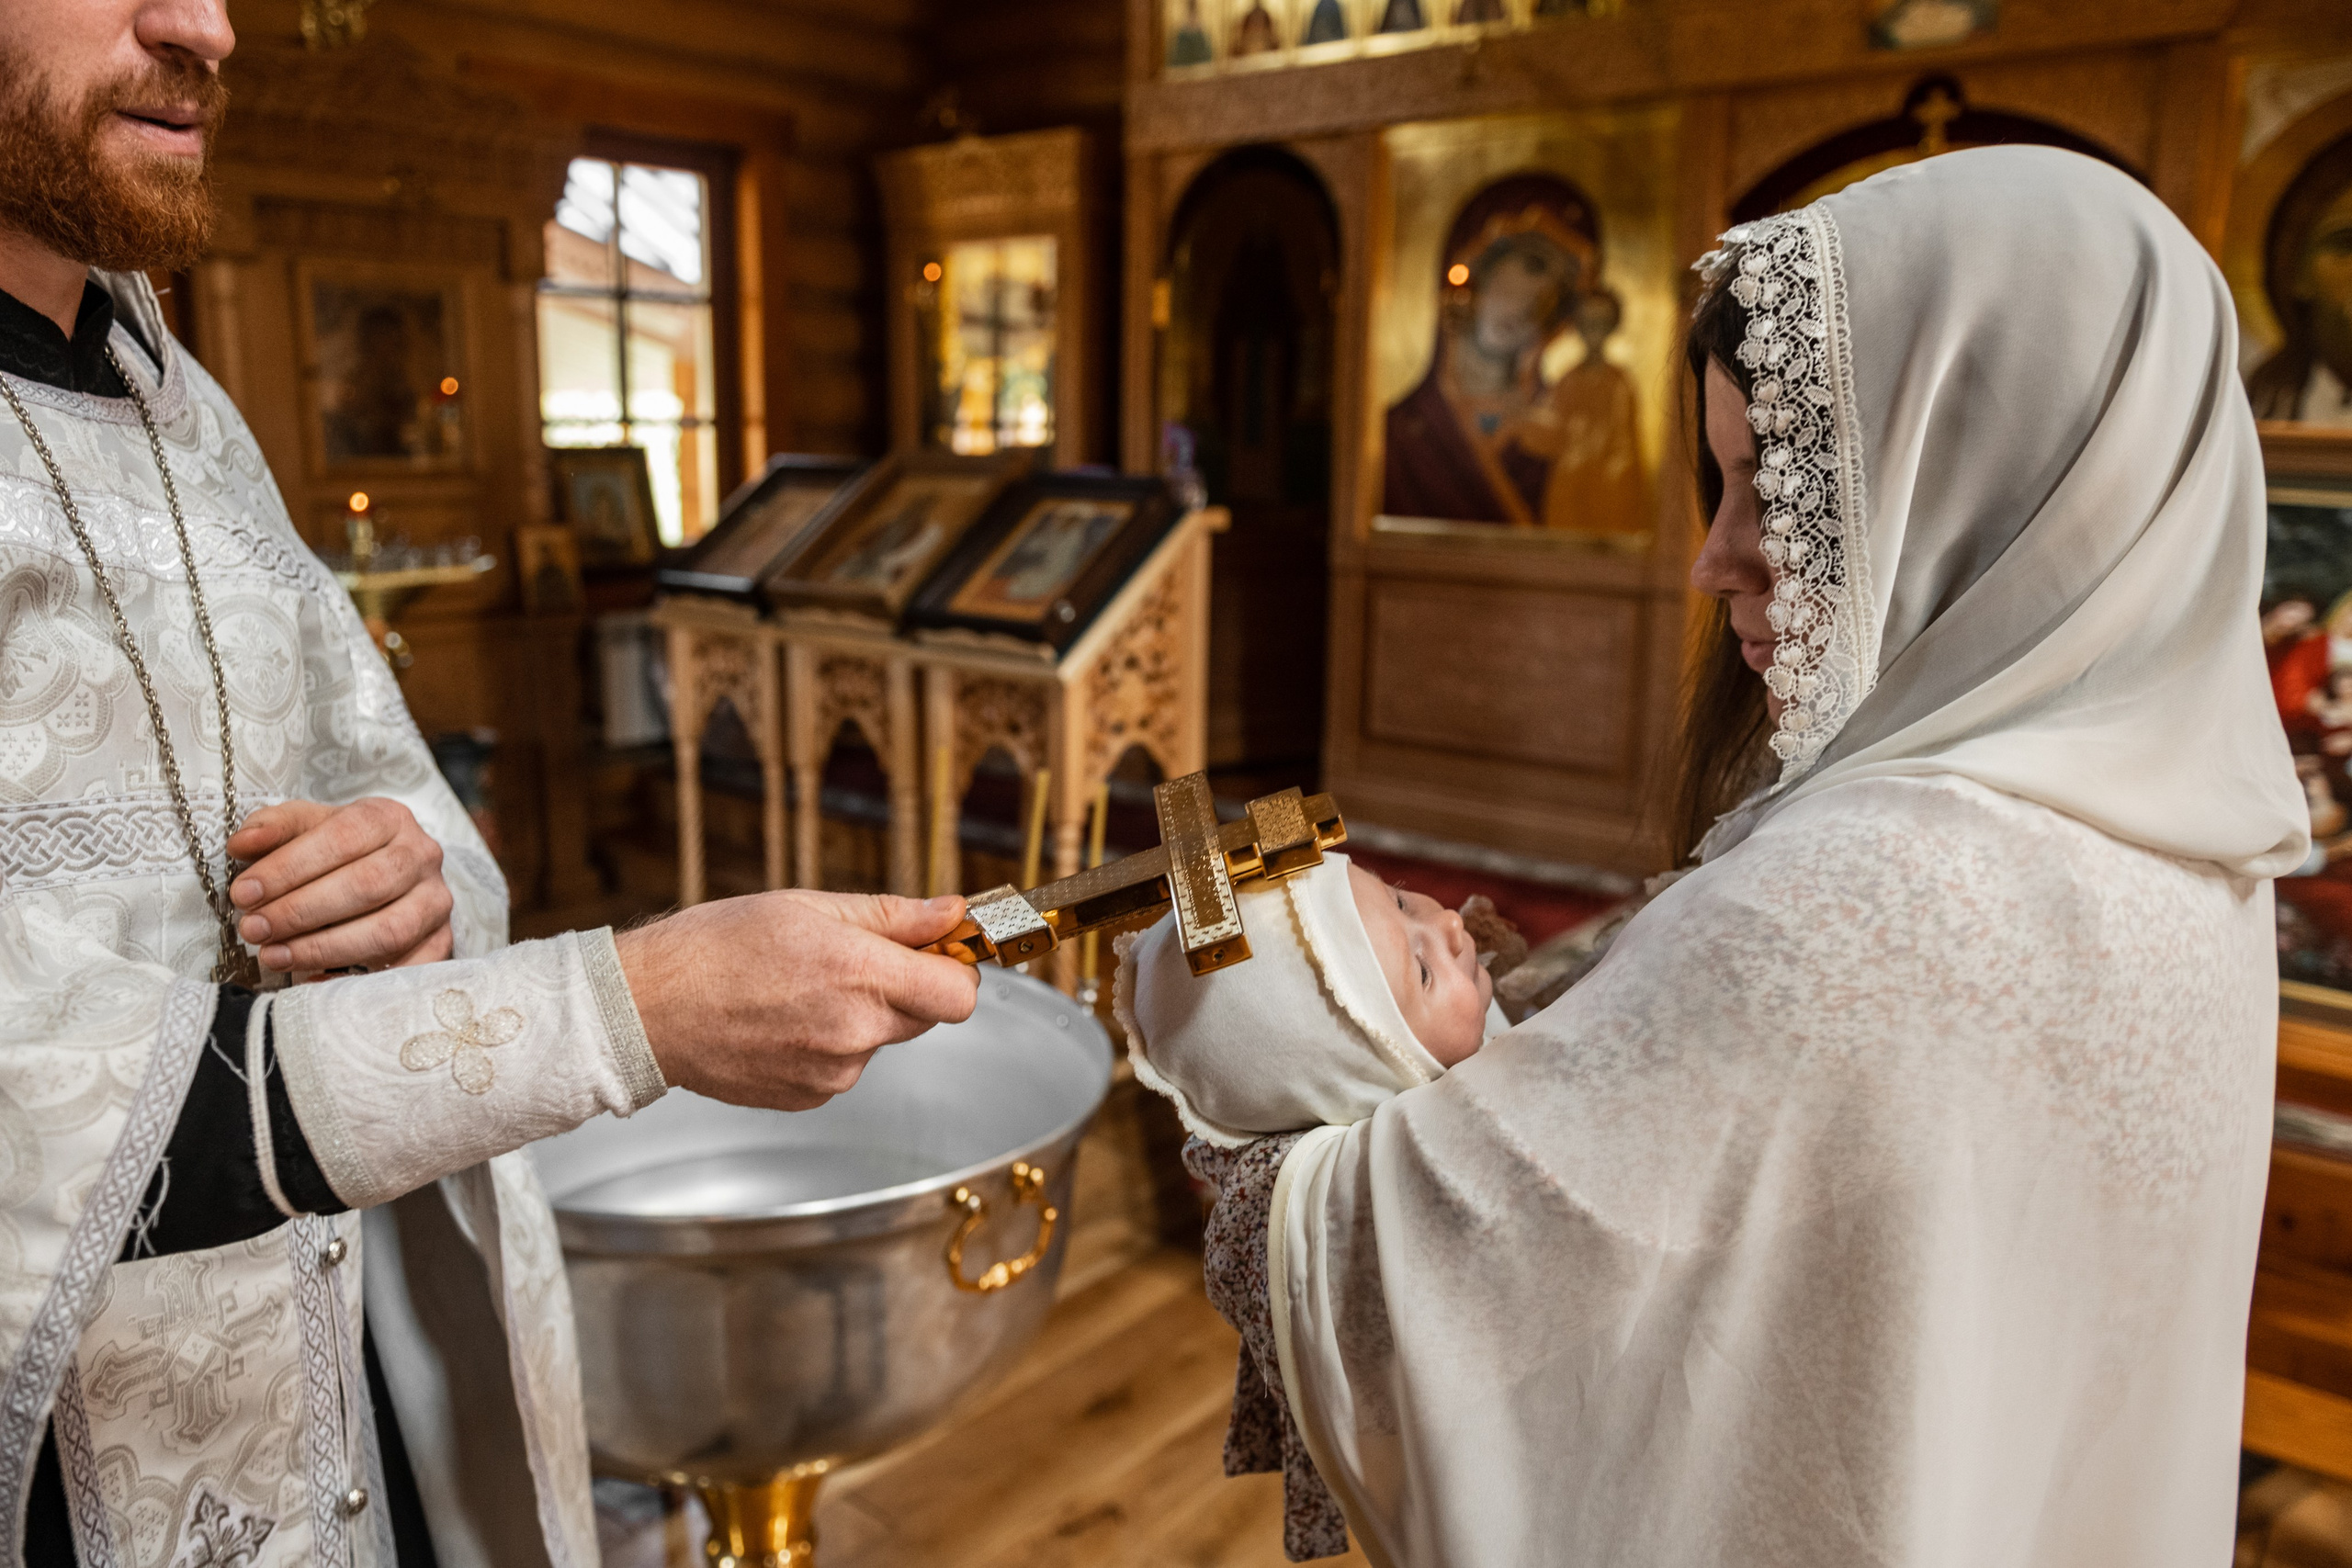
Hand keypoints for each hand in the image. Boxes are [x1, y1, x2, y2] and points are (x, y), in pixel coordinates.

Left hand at [227, 799, 455, 973]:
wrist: (387, 876)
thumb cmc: (337, 853)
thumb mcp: (306, 828)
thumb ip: (274, 828)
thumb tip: (242, 844)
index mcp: (389, 818)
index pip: (342, 838)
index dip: (290, 867)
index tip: (244, 893)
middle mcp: (423, 856)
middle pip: (367, 885)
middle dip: (301, 911)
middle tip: (253, 929)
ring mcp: (436, 902)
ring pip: (388, 930)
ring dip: (324, 947)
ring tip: (274, 955)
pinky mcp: (441, 942)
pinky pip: (407, 969)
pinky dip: (360, 981)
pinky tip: (315, 982)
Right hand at [615, 890, 980, 1110]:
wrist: (649, 1008)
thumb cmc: (718, 947)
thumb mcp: (811, 908)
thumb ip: (895, 916)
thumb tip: (953, 913)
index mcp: (861, 974)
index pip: (960, 995)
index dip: (955, 971)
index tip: (936, 954)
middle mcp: (855, 1031)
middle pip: (924, 1016)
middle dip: (902, 988)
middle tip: (849, 960)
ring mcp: (833, 1072)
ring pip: (879, 1040)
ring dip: (859, 1017)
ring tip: (798, 990)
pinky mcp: (809, 1097)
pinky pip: (843, 1067)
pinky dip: (826, 1045)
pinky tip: (782, 1021)